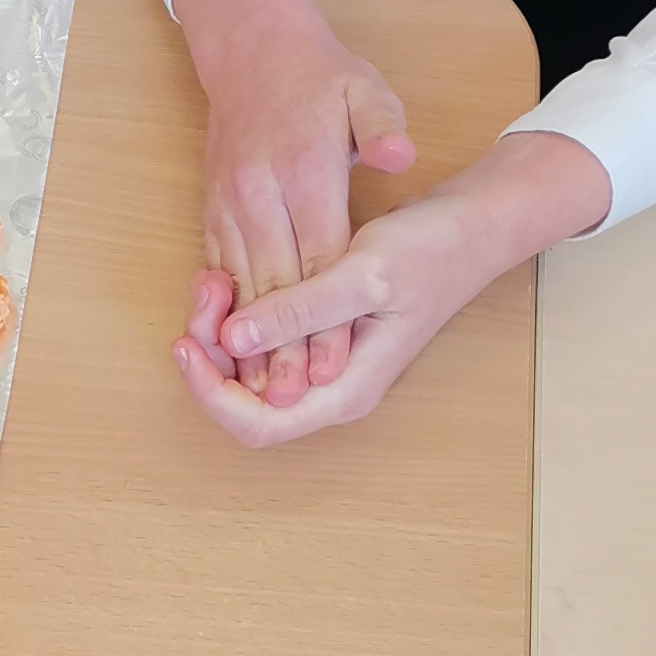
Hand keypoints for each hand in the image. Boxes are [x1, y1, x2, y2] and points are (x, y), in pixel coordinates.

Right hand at [171, 0, 413, 406]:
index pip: (317, 259)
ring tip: (260, 393)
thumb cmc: (318, 76)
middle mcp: (258, 192)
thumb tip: (402, 157)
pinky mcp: (212, 209)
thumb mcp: (363, 87)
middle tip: (292, 401)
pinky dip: (227, 314)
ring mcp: (229, 202)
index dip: (324, 319)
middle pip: (273, 283)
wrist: (249, 50)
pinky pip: (219, 271)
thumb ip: (384, 125)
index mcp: (301, 170)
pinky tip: (234, 353)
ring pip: (240, 284)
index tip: (331, 367)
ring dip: (248, 343)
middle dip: (282, 348)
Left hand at [171, 132, 609, 444]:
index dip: (211, 392)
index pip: (257, 424)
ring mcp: (325, 366)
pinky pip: (262, 345)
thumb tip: (233, 340)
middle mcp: (330, 389)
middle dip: (211, 354)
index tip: (187, 339)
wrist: (467, 231)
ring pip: (248, 372)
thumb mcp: (362, 275)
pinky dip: (237, 318)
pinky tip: (231, 279)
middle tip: (207, 289)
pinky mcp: (320, 339)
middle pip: (244, 400)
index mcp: (343, 391)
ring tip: (214, 279)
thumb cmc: (427, 252)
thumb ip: (299, 311)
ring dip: (219, 333)